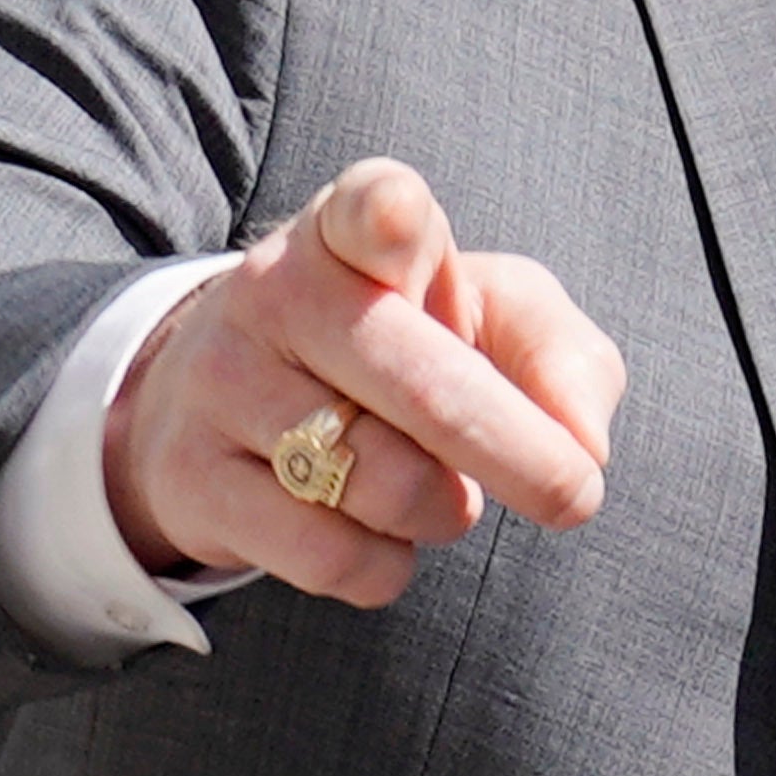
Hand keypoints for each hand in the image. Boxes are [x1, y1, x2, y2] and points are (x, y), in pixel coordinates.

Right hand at [106, 160, 624, 606]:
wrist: (227, 399)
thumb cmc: (400, 347)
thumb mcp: (490, 320)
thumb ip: (560, 357)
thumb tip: (584, 445)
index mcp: (352, 233)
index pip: (365, 210)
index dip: (385, 215)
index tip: (396, 219)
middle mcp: (278, 293)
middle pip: (425, 390)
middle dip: (520, 455)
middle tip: (575, 495)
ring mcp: (223, 384)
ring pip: (385, 484)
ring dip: (441, 510)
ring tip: (428, 486)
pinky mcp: (192, 477)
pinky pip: (330, 556)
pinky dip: (384, 565)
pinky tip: (372, 532)